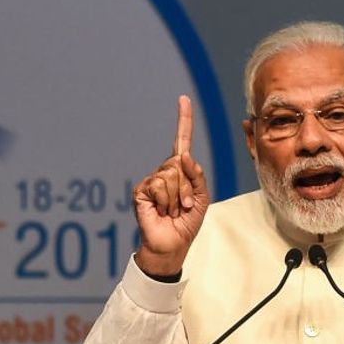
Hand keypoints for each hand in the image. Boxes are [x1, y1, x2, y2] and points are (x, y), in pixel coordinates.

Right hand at [133, 95, 209, 275]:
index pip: (181, 141)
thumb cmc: (187, 222)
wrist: (172, 244)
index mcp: (181, 170)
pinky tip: (162, 211)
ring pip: (171, 175)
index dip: (183, 120)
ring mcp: (151, 180)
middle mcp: (164, 171)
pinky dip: (167, 201)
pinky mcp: (141, 191)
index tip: (183, 99)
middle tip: (185, 206)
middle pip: (180, 163)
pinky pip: (159, 185)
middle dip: (188, 188)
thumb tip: (184, 156)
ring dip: (178, 197)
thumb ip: (197, 176)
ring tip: (173, 211)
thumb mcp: (201, 198)